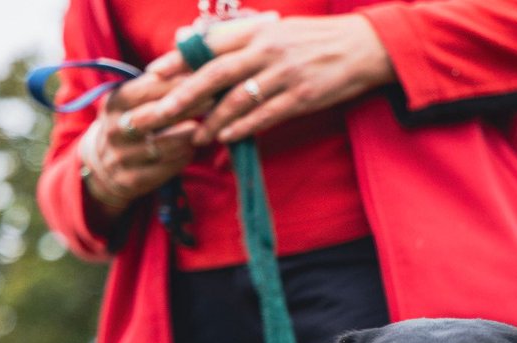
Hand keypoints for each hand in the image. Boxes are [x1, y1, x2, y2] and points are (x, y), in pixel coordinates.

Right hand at [80, 72, 205, 215]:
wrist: (103, 166)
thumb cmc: (131, 122)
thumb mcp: (133, 101)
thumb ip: (157, 84)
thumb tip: (191, 55)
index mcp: (114, 103)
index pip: (145, 88)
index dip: (174, 82)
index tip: (201, 76)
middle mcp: (114, 130)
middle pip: (154, 116)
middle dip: (185, 107)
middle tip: (212, 99)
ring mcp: (121, 157)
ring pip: (162, 145)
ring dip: (188, 135)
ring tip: (206, 126)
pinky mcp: (131, 181)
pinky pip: (164, 168)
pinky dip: (183, 157)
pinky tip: (195, 148)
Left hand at [131, 14, 394, 144]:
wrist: (364, 47)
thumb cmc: (318, 41)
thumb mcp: (279, 30)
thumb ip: (245, 40)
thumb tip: (207, 46)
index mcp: (257, 31)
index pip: (208, 45)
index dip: (178, 60)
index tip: (152, 74)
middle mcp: (266, 50)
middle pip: (213, 75)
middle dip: (181, 97)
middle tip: (158, 114)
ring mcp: (284, 74)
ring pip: (236, 100)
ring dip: (211, 121)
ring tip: (194, 136)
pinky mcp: (302, 97)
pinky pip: (264, 115)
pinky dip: (242, 127)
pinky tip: (225, 137)